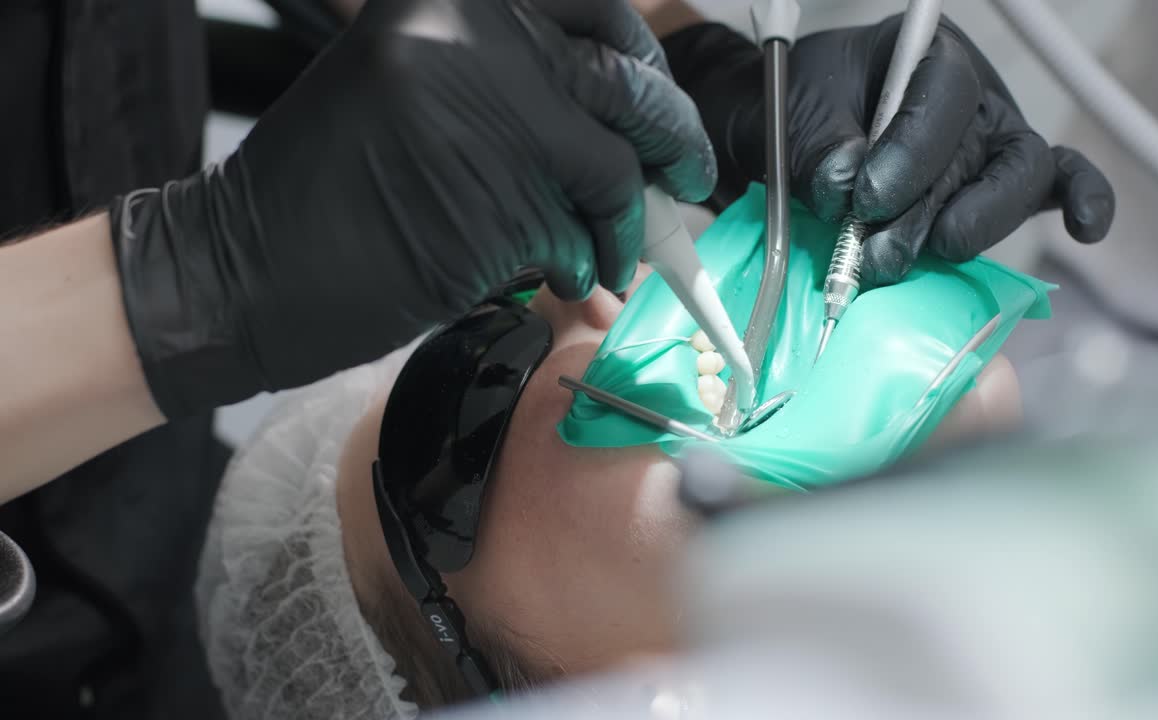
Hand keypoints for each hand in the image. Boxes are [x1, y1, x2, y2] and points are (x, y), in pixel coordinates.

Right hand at [110, 0, 714, 418]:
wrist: (243, 265)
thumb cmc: (326, 185)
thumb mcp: (416, 82)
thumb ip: (514, 78)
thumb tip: (624, 112)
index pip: (600, 11)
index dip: (645, 60)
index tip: (662, 98)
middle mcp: (477, 40)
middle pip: (629, 84)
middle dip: (675, 141)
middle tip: (689, 176)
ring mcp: (492, 121)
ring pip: (616, 171)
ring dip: (629, 223)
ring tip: (611, 252)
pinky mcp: (501, 207)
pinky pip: (581, 236)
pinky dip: (584, 264)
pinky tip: (559, 274)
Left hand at [663, 16, 1114, 286]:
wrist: (788, 135)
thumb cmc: (797, 112)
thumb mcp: (792, 115)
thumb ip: (817, 145)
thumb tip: (845, 188)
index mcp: (924, 55)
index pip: (942, 98)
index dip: (909, 154)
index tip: (862, 200)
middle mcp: (972, 97)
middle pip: (987, 150)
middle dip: (936, 209)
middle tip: (881, 251)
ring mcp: (992, 141)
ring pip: (1022, 181)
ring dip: (975, 228)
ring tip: (923, 255)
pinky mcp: (1000, 185)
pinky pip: (1060, 185)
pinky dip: (1081, 201)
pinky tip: (1085, 228)